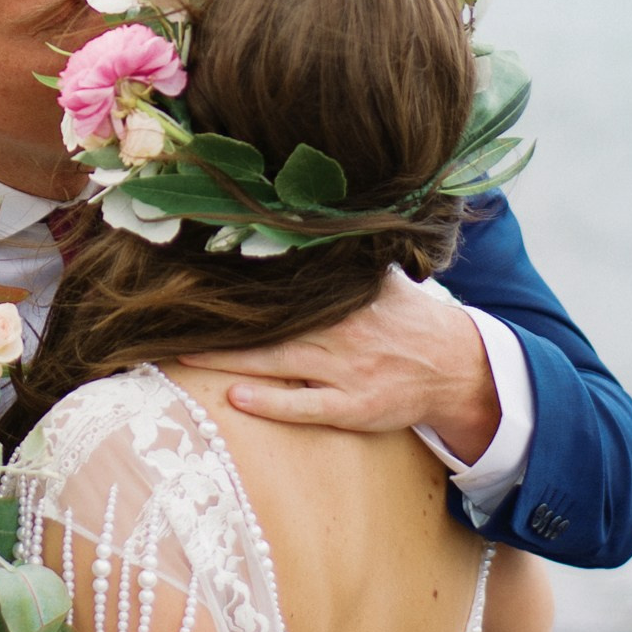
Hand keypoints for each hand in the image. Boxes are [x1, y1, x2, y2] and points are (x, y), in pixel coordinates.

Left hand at [182, 271, 499, 462]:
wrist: (458, 368)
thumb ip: (349, 262)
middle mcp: (341, 330)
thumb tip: (314, 223)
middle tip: (174, 316)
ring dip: (230, 358)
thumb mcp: (385, 281)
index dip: (242, 282)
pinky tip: (235, 396)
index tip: (199, 273)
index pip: (285, 285)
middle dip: (223, 322)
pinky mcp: (352, 407)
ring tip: (185, 353)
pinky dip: (270, 402)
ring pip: (278, 363)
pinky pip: (304, 405)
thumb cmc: (411, 321)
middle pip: (271, 324)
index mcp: (345, 297)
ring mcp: (345, 371)